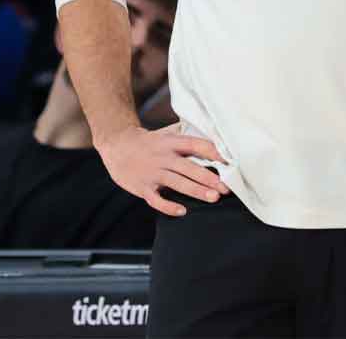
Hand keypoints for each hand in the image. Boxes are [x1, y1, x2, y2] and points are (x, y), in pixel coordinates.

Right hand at [95, 121, 230, 216]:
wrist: (116, 145)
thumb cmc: (147, 141)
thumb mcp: (165, 133)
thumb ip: (186, 136)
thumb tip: (212, 137)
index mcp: (171, 142)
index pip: (195, 145)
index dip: (213, 152)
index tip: (228, 161)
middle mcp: (163, 157)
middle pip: (189, 167)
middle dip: (208, 178)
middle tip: (225, 187)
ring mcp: (152, 172)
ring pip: (177, 183)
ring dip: (196, 191)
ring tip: (213, 198)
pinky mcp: (142, 187)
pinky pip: (156, 199)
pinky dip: (168, 206)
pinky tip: (182, 211)